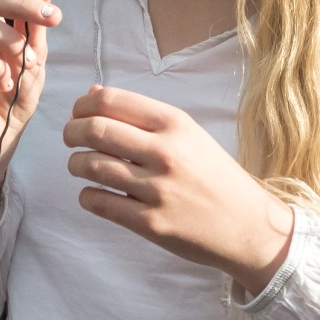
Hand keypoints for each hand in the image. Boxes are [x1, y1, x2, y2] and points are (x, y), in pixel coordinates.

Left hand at [61, 86, 294, 292]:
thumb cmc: (216, 177)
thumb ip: (143, 116)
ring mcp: (157, 189)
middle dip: (71, 132)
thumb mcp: (189, 136)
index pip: (111, 101)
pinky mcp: (150, 223)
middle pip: (95, 129)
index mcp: (176, 124)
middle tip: (70, 139)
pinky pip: (99, 202)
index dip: (83, 105)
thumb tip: (93, 93)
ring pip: (91, 166)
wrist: (249, 226)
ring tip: (81, 166)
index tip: (78, 114)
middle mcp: (166, 152)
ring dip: (76, 164)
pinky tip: (93, 193)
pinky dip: (87, 195)